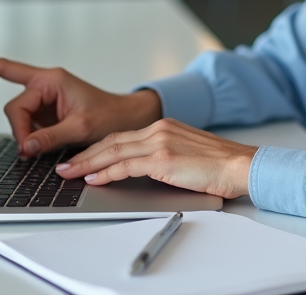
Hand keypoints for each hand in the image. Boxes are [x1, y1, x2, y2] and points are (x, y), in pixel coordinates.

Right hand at [0, 57, 162, 155]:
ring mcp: (46, 101)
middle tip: (34, 150)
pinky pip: (29, 127)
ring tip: (52, 143)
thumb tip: (25, 147)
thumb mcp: (81, 128)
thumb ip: (50, 137)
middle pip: (14, 108)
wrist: (128, 121)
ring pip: (20, 120)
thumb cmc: (111, 116)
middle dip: (21, 130)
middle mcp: (45, 86)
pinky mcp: (48, 115)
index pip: (7, 71)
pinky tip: (47, 144)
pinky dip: (34, 138)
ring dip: (29, 135)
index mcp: (50, 80)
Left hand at [56, 118, 256, 199]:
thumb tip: (142, 172)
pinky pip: (126, 165)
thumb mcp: (187, 154)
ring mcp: (160, 142)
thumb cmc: (220, 165)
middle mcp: (160, 129)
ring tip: (70, 173)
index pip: (122, 136)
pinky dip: (106, 172)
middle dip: (85, 154)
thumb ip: (165, 156)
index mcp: (165, 126)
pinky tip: (94, 178)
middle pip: (112, 140)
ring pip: (113, 151)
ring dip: (88, 163)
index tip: (81, 157)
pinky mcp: (163, 158)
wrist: (240, 165)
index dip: (98, 147)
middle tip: (65, 165)